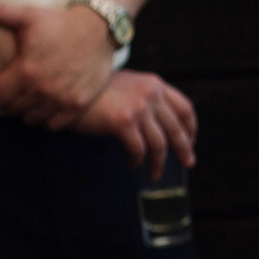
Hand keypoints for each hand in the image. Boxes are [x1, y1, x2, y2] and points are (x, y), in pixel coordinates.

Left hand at [0, 0, 117, 124]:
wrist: (100, 29)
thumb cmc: (60, 22)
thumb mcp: (28, 15)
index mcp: (27, 70)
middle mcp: (44, 89)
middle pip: (10, 109)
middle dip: (5, 101)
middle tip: (9, 90)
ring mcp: (62, 99)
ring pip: (30, 119)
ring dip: (25, 110)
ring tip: (26, 97)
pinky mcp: (78, 104)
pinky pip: (53, 125)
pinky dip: (46, 118)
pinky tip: (45, 105)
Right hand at [71, 69, 197, 177]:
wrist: (68, 89)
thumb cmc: (95, 91)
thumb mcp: (128, 85)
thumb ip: (147, 97)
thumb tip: (164, 124)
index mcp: (155, 84)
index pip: (185, 108)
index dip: (191, 128)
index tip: (190, 142)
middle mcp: (151, 94)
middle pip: (176, 128)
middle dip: (184, 149)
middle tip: (187, 163)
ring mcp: (138, 107)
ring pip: (159, 143)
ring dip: (158, 162)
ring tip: (154, 174)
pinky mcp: (123, 121)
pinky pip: (139, 149)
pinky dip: (137, 160)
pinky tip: (132, 164)